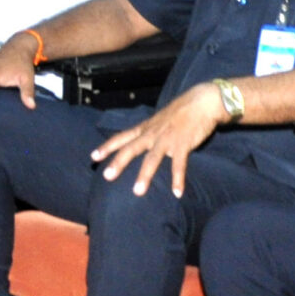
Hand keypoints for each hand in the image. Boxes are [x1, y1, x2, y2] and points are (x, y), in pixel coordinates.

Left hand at [92, 85, 227, 196]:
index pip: (122, 137)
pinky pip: (179, 164)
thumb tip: (140, 144)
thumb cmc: (181, 113)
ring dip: (145, 175)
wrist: (201, 102)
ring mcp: (167, 139)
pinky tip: (177, 193)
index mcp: (146, 128)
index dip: (107, 147)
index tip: (93, 157)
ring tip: (138, 192)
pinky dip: (178, 179)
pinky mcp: (183, 143)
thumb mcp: (159, 121)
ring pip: (152, 158)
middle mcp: (152, 134)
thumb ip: (149, 133)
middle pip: (131, 149)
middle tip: (107, 177)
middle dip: (118, 163)